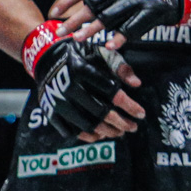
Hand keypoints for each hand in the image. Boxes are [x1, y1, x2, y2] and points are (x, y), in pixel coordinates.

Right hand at [28, 35, 144, 141]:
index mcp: (84, 71)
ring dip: (108, 132)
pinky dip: (89, 136)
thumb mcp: (102, 54)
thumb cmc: (82, 56)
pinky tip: (101, 135)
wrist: (49, 60)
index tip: (141, 114)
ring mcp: (59, 102)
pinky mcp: (51, 113)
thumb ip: (121, 68)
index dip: (130, 106)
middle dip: (121, 123)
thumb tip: (137, 84)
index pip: (113, 94)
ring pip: (88, 125)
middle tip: (133, 127)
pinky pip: (72, 131)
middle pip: (102, 113)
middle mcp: (70, 88)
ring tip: (120, 133)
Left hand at [69, 0, 190, 40]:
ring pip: (110, 16)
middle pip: (95, 4)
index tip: (53, 13)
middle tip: (60, 32)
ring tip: (77, 39)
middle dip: (76, 19)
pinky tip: (108, 46)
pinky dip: (120, 37)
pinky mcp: (150, 11)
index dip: (69, 0)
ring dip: (93, 30)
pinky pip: (132, 27)